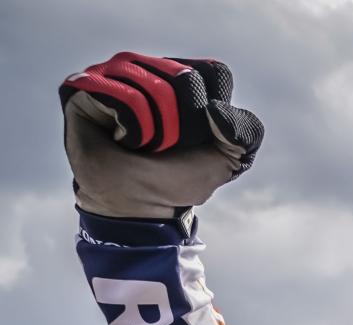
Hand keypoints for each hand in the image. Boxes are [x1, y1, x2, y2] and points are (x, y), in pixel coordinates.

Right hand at [61, 53, 263, 218]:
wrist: (136, 205)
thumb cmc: (179, 178)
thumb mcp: (229, 160)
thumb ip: (245, 132)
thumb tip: (216, 110)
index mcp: (187, 78)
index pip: (215, 73)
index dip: (212, 111)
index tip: (199, 137)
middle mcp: (150, 68)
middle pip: (185, 79)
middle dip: (183, 125)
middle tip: (165, 145)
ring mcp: (115, 72)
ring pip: (154, 88)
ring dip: (156, 131)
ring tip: (140, 142)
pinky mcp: (84, 84)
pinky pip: (123, 97)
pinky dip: (131, 128)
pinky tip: (119, 138)